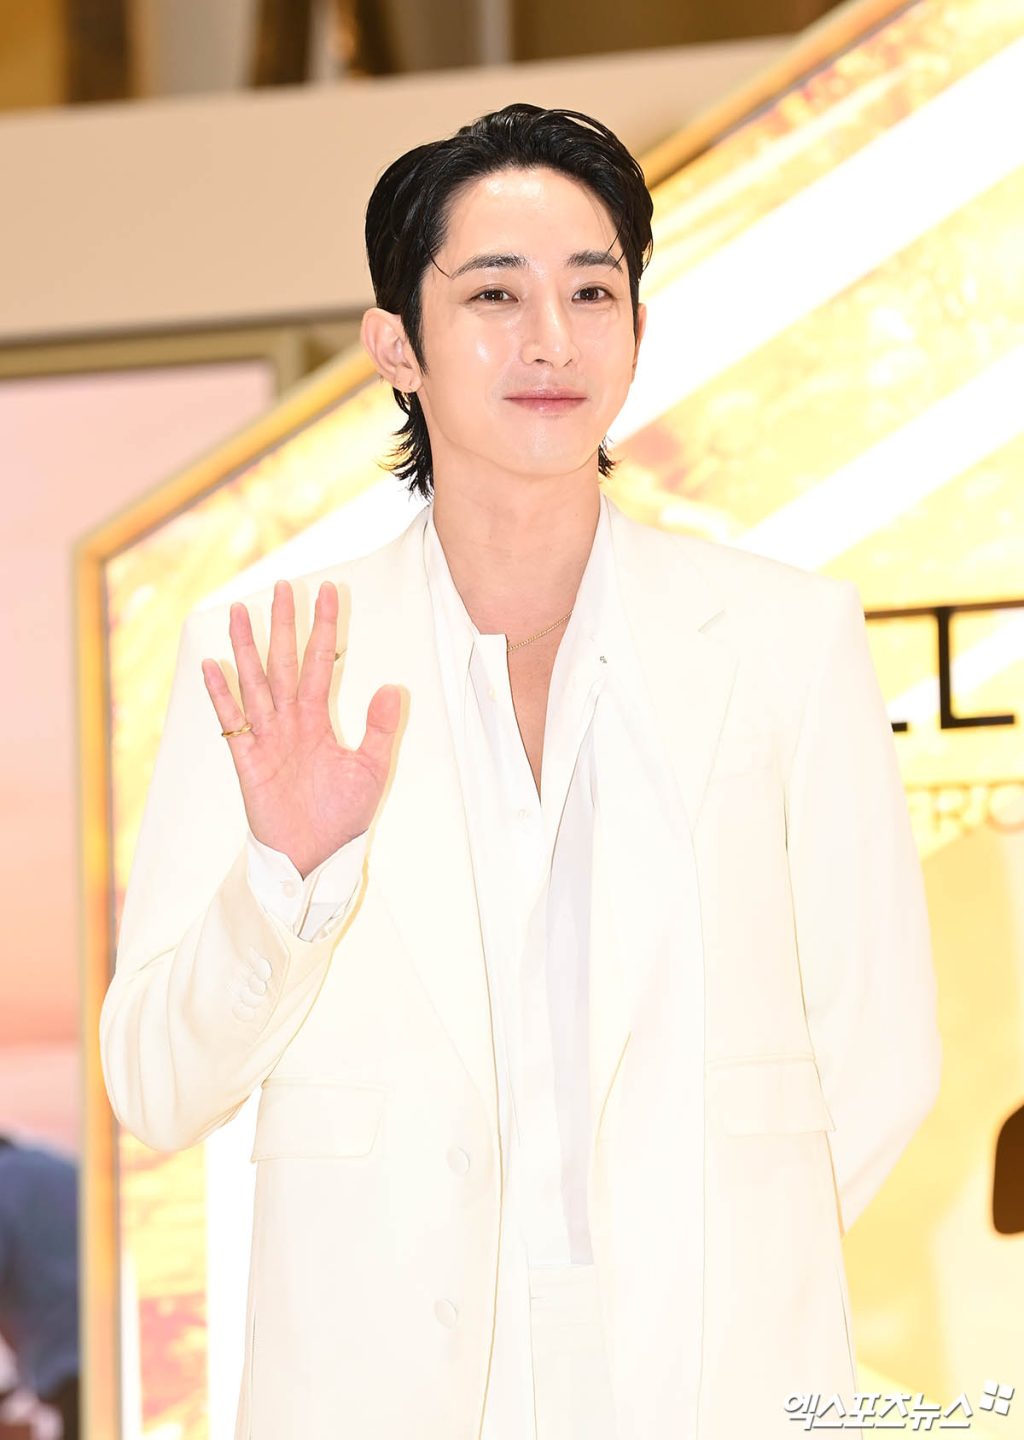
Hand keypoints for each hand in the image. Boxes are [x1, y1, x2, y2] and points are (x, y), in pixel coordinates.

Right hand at [201, 579, 400, 878]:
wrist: (315, 857)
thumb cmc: (341, 817)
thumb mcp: (371, 770)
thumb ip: (380, 729)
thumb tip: (393, 687)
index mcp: (319, 719)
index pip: (323, 662)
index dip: (325, 628)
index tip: (327, 591)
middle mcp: (290, 721)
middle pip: (285, 662)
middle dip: (284, 625)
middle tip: (282, 585)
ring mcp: (266, 737)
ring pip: (255, 682)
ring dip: (247, 648)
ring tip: (240, 611)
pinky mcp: (247, 759)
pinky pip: (233, 721)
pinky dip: (222, 694)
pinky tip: (212, 666)